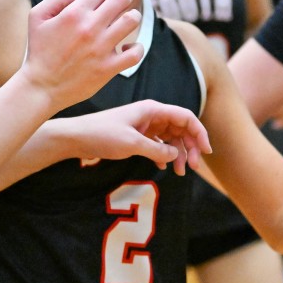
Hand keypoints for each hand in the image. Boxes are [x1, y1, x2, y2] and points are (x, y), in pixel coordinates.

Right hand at [19, 0, 143, 111]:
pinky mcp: (108, 68)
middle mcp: (90, 28)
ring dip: (131, 18)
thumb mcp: (37, 16)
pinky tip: (126, 48)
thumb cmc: (39, 51)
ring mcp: (101, 48)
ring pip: (132, 20)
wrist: (41, 87)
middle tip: (114, 11)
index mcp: (74, 14)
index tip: (95, 5)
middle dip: (120, 1)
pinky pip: (135, 53)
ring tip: (123, 25)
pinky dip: (136, 48)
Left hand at [68, 100, 210, 175]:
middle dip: (191, 147)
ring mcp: (145, 125)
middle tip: (191, 168)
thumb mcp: (132, 144)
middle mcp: (152, 115)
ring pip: (172, 138)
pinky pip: (159, 144)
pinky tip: (164, 166)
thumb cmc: (102, 135)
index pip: (186, 117)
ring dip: (179, 153)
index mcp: (152, 110)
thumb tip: (175, 155)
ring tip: (179, 172)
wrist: (77, 138)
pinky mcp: (138, 135)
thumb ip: (157, 150)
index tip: (206, 152)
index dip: (199, 133)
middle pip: (182, 128)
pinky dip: (165, 154)